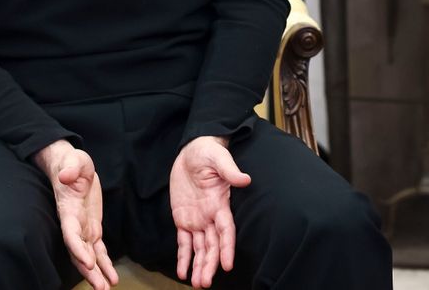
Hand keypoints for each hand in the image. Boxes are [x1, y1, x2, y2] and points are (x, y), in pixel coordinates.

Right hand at [33, 140, 117, 289]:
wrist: (72, 166)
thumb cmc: (72, 163)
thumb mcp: (74, 160)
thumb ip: (71, 168)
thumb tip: (66, 176)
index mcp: (68, 210)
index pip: (71, 233)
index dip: (78, 249)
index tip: (88, 263)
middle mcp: (74, 223)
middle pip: (79, 251)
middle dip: (89, 270)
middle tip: (100, 287)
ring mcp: (83, 227)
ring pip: (89, 255)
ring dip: (97, 273)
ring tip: (106, 288)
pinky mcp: (93, 227)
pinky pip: (99, 249)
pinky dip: (105, 263)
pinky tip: (112, 277)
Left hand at [171, 136, 251, 287]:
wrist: (192, 150)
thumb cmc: (208, 152)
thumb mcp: (218, 158)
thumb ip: (230, 170)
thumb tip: (245, 179)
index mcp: (219, 203)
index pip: (225, 230)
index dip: (227, 248)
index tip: (227, 265)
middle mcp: (210, 215)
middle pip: (212, 245)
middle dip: (210, 264)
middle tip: (205, 283)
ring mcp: (197, 219)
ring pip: (200, 248)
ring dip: (199, 266)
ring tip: (197, 283)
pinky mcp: (183, 218)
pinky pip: (183, 242)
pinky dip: (183, 257)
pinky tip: (183, 272)